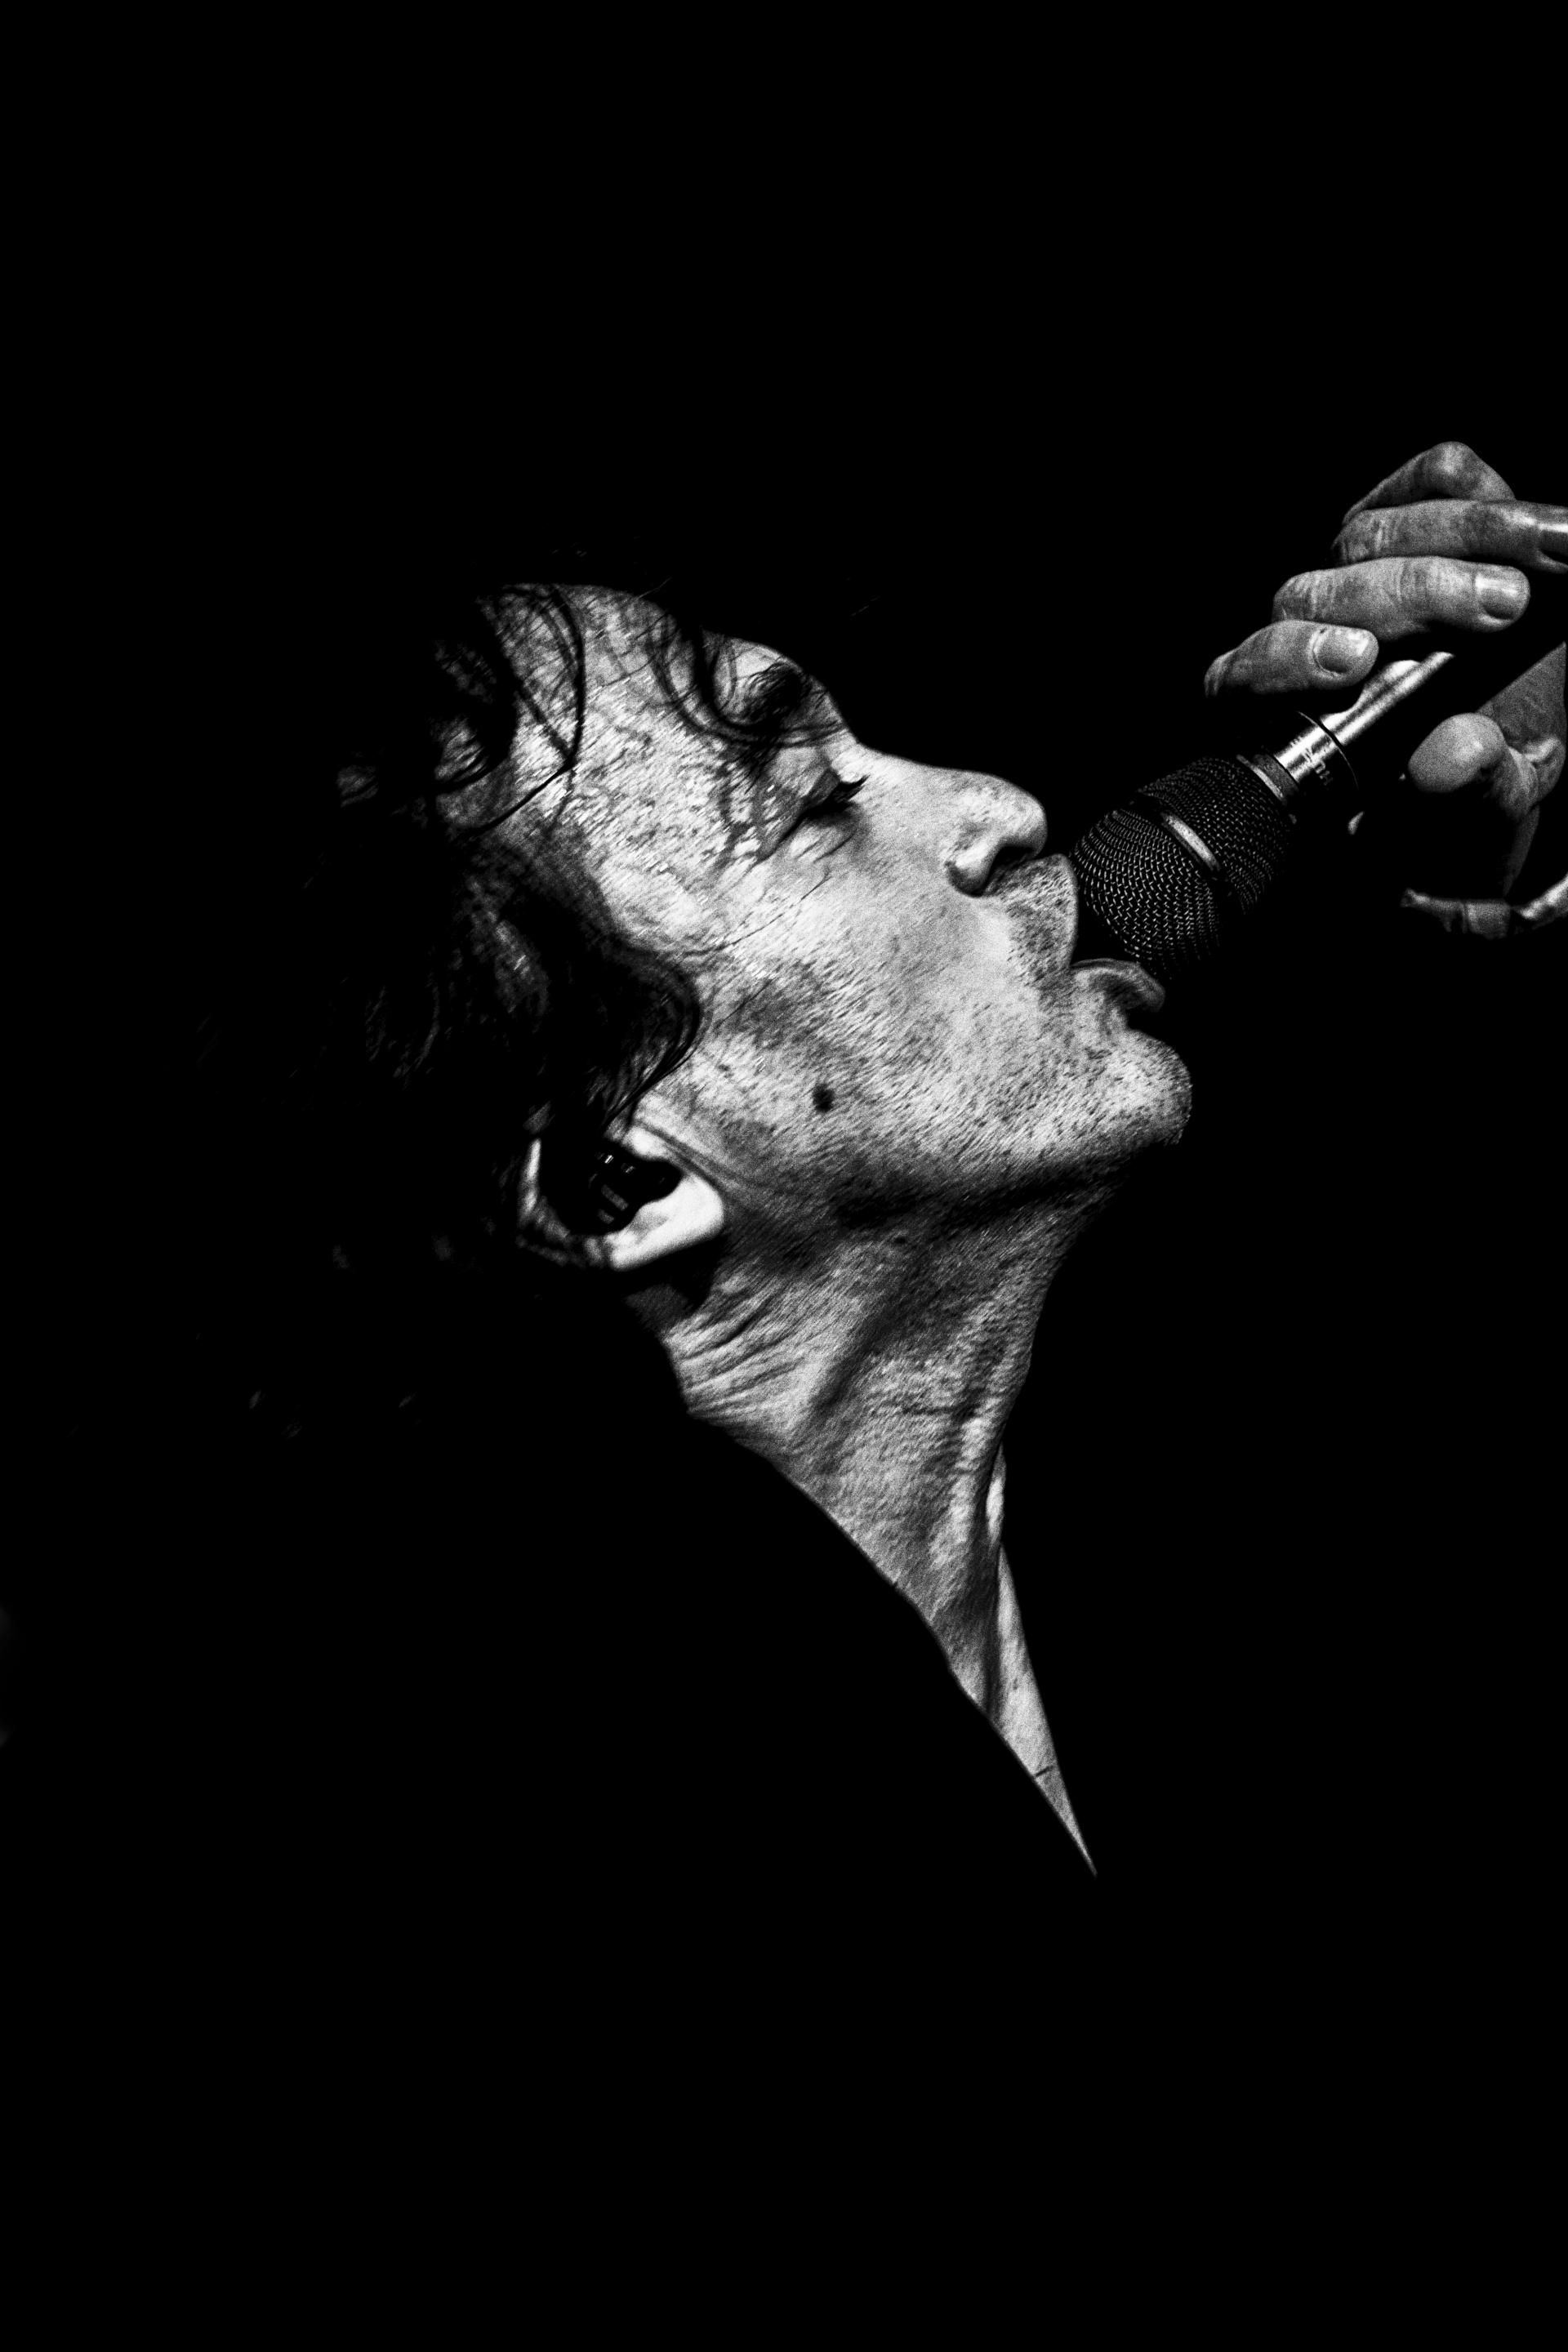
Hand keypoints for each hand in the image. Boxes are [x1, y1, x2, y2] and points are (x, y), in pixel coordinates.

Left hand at [1204, 442, 1566, 924]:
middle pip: (1321, 589)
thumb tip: (1448, 755)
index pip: (1251, 670)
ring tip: (1532, 577)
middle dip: (1414, 593)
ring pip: (1372, 532)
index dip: (1295, 657)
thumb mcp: (1485, 815)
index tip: (1357, 663)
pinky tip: (1533, 530)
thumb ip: (1469, 793)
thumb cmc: (1471, 797)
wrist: (1511, 754)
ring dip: (1460, 540)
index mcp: (1285, 711)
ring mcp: (1359, 568)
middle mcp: (1307, 629)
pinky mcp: (1418, 517)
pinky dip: (1474, 494)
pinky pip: (1429, 479)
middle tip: (1502, 609)